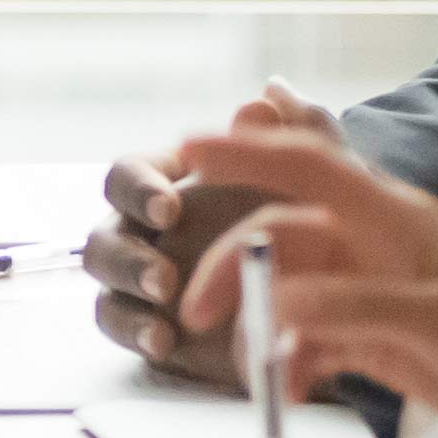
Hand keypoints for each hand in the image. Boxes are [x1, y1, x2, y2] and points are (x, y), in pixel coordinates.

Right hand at [81, 78, 332, 381]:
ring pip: (104, 278)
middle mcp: (148, 229)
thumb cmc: (317, 227)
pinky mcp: (150, 323)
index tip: (170, 209)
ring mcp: (144, 279)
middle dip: (127, 253)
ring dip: (128, 289)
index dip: (140, 188)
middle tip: (164, 276)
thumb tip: (265, 98)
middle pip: (105, 231)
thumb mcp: (323, 184)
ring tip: (167, 304)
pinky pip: (120, 324)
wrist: (334, 300)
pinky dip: (134, 330)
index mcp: (172, 182)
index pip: (130, 173)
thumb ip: (300, 137)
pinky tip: (164, 340)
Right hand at [168, 111, 437, 411]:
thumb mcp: (435, 319)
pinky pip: (301, 339)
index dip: (248, 153)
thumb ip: (357, 307)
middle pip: (277, 236)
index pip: (309, 167)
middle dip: (230, 270)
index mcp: (386, 215)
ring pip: (280, 292)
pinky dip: (289, 365)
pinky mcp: (355, 331)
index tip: (190, 150)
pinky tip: (293, 391)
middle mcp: (361, 241)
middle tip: (196, 313)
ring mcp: (355, 285)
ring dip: (258, 332)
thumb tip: (281, 303)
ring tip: (262, 379)